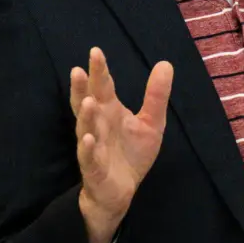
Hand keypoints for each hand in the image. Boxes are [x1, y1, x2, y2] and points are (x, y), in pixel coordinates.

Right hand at [70, 48, 173, 242]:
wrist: (122, 191)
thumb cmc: (131, 154)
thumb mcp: (150, 122)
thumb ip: (156, 95)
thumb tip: (165, 63)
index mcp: (109, 112)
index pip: (103, 87)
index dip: (98, 71)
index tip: (95, 51)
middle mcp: (98, 126)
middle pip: (87, 103)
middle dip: (82, 88)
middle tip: (78, 69)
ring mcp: (94, 147)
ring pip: (86, 129)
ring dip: (85, 116)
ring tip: (87, 101)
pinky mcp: (94, 169)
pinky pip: (89, 158)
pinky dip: (88, 149)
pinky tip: (89, 139)